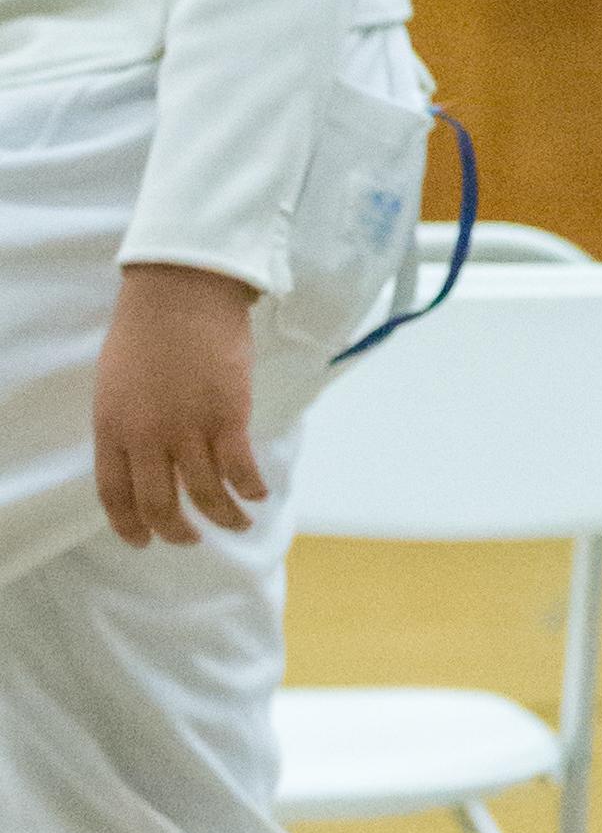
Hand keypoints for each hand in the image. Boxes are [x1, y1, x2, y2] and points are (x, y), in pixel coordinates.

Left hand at [94, 263, 261, 549]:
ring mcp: (189, 429)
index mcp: (112, 429)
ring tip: (237, 523)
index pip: (115, 496)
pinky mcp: (229, 417)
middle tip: (190, 538)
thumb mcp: (113, 385)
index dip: (130, 527)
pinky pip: (240, 469)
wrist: (181, 292)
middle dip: (177, 532)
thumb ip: (124, 425)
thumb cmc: (144, 330)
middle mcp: (147, 438)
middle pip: (160, 505)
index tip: (143, 540)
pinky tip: (257, 493)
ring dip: (223, 517)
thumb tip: (144, 459)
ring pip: (205, 495)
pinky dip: (250, 488)